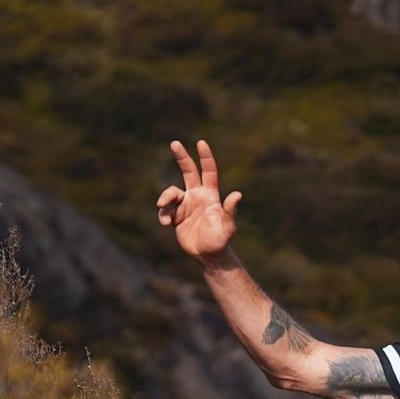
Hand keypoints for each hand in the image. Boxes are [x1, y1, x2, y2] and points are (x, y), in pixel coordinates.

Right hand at [157, 138, 241, 261]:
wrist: (208, 256)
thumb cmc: (221, 240)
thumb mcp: (228, 225)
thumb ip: (230, 210)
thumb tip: (237, 194)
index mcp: (210, 195)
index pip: (208, 171)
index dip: (205, 157)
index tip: (201, 143)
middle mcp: (197, 196)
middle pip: (188, 172)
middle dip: (182, 157)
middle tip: (175, 143)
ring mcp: (185, 206)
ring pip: (171, 193)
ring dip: (165, 197)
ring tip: (162, 206)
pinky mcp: (175, 217)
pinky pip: (165, 211)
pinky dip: (163, 215)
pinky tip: (166, 224)